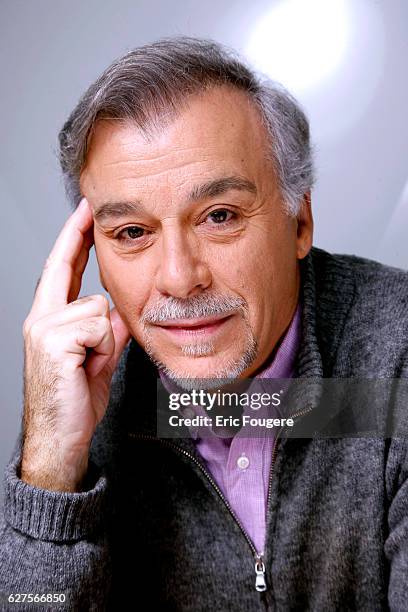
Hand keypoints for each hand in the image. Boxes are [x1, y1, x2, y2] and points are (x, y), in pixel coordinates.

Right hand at [21, 198, 130, 491]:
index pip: (61, 267)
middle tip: (89, 244)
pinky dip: (103, 349)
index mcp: (50, 318)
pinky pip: (98, 326)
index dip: (74, 237)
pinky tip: (86, 368)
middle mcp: (40, 317)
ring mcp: (42, 327)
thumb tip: (120, 310)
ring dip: (105, 341)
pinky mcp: (52, 340)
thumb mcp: (99, 358)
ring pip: (98, 308)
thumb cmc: (75, 401)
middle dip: (85, 269)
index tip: (86, 210)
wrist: (62, 439)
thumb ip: (108, 330)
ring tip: (90, 365)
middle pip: (77, 278)